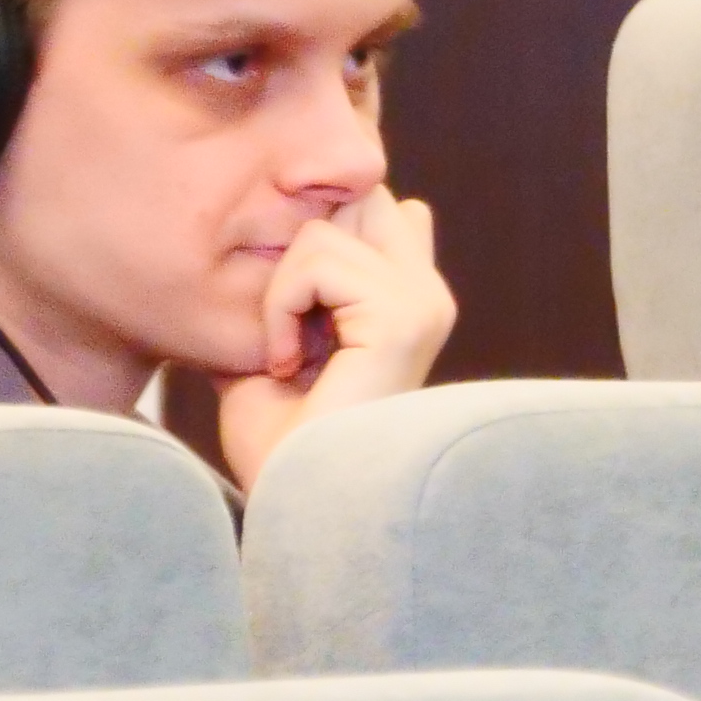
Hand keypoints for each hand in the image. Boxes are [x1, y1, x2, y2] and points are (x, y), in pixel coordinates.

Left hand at [212, 190, 456, 488]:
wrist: (293, 503)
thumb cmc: (280, 448)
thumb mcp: (273, 349)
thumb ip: (286, 294)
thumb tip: (280, 238)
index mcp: (408, 303)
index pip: (381, 206)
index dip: (328, 215)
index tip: (293, 265)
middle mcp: (427, 295)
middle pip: (358, 198)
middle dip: (298, 246)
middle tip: (281, 323)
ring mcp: (424, 302)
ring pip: (325, 230)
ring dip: (279, 293)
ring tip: (284, 356)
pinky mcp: (405, 314)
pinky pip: (319, 261)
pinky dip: (280, 308)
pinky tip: (287, 363)